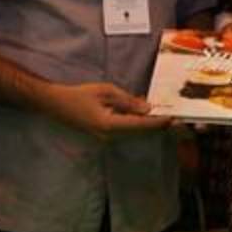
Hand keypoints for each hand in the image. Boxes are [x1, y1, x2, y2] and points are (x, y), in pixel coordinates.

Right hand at [43, 82, 170, 139]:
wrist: (56, 105)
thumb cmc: (79, 95)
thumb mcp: (105, 92)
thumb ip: (127, 101)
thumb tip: (148, 108)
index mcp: (111, 126)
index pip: (141, 125)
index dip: (159, 122)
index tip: (175, 118)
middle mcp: (111, 137)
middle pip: (140, 132)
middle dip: (157, 124)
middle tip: (175, 117)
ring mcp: (107, 139)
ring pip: (134, 133)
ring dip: (148, 124)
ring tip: (163, 114)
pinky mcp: (105, 136)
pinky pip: (126, 131)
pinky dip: (137, 123)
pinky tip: (144, 114)